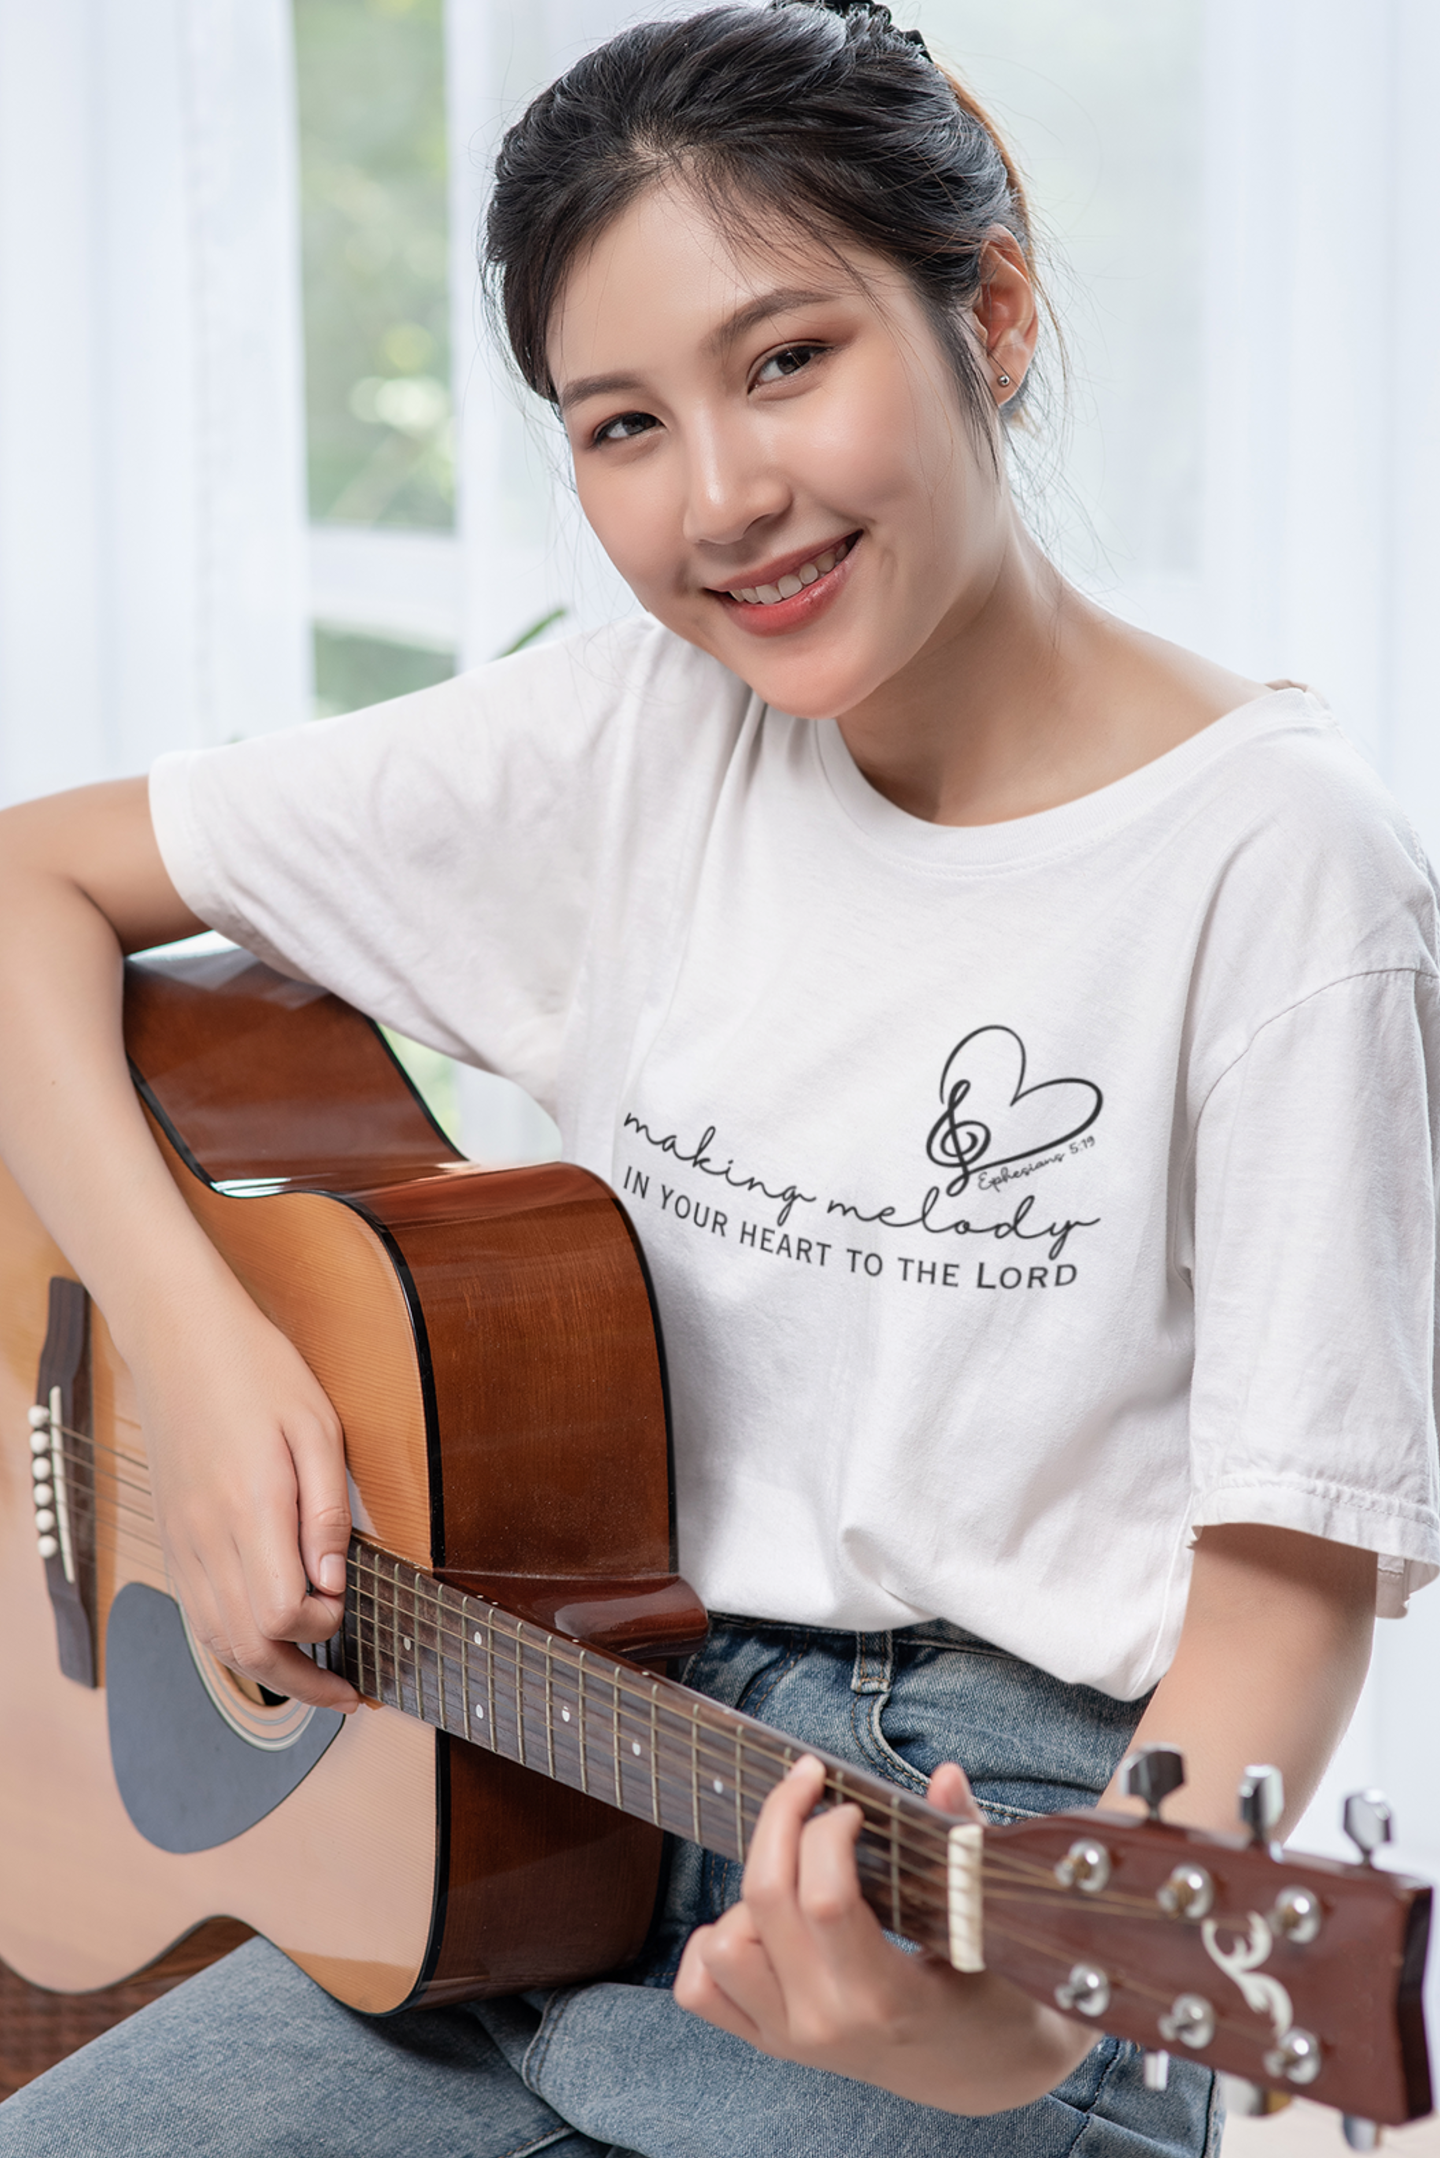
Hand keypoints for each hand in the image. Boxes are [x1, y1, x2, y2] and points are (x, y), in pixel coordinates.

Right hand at [132, 1278, 357, 1711]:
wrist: (181, 1338)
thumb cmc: (258, 1371)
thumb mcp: (317, 1425)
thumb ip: (326, 1510)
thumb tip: (335, 1581)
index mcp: (251, 1508)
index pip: (285, 1612)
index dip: (327, 1626)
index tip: (352, 1602)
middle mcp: (208, 1537)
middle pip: (249, 1646)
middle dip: (304, 1682)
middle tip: (349, 1694)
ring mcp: (183, 1542)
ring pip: (218, 1641)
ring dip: (269, 1672)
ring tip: (316, 1681)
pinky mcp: (172, 1538)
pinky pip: (197, 1615)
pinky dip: (234, 1643)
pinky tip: (269, 1639)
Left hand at [674, 1756, 1093, 2114]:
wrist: (981, 2070)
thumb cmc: (992, 1991)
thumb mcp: (988, 1924)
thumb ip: (964, 1845)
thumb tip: (945, 1776)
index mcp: (887, 1995)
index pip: (825, 1898)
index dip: (828, 1831)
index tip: (852, 1807)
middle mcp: (827, 2021)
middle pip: (765, 1898)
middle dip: (783, 1820)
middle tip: (811, 1787)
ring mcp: (791, 2038)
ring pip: (723, 1943)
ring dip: (750, 1890)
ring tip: (797, 1870)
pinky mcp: (770, 2042)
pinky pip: (700, 1989)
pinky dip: (714, 1941)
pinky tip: (760, 1917)